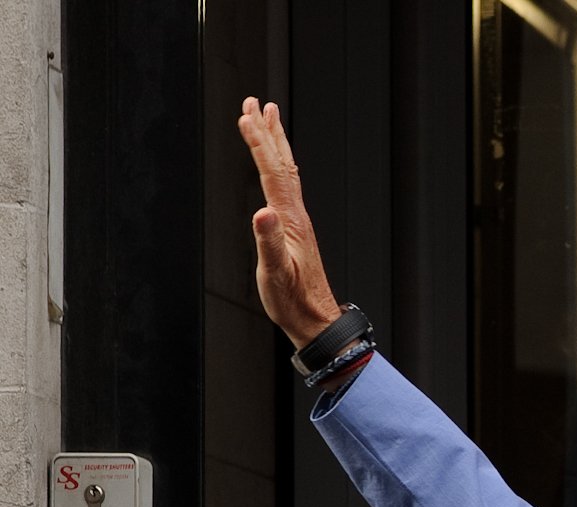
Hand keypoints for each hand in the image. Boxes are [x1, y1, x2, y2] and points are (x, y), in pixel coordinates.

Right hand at [236, 97, 341, 348]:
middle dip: (268, 132)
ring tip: (268, 119)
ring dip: (276, 144)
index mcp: (288, 220)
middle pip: (281, 164)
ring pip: (286, 173)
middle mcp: (295, 215)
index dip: (258, 143)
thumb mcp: (275, 273)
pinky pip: (285, 187)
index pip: (271, 172)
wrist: (315, 319)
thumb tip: (261, 213)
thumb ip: (268, 243)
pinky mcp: (295, 231)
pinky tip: (275, 168)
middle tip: (257, 102)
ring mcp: (296, 222)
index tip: (246, 115)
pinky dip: (278, 167)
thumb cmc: (293, 301)